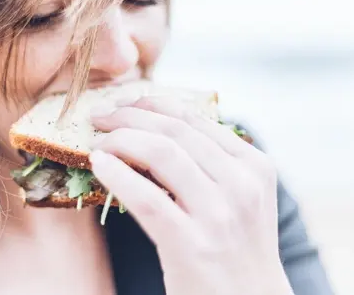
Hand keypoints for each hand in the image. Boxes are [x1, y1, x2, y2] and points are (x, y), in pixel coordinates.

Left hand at [89, 97, 293, 294]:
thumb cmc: (236, 250)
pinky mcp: (191, 244)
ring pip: (162, 152)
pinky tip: (99, 165)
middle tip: (101, 117)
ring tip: (98, 142)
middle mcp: (241, 184)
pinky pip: (145, 197)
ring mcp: (219, 214)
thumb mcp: (241, 199)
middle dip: (130, 115)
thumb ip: (214, 164)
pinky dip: (116, 174)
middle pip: (175, 130)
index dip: (153, 103)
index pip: (195, 118)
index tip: (125, 103)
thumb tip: (158, 128)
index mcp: (254, 165)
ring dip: (120, 139)